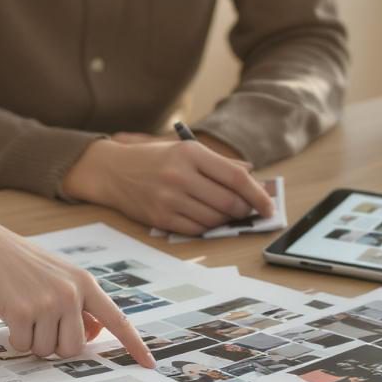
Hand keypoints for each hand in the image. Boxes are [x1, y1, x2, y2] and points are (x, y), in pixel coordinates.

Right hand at [0, 220, 154, 365]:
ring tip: (24, 313)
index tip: (149, 364)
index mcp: (86, 284)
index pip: (117, 320)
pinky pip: (23, 346)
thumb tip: (93, 334)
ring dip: (32, 340)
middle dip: (56, 344)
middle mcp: (71, 293)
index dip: (134, 344)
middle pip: (74, 348)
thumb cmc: (25, 267)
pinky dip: (14, 339)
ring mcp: (47, 303)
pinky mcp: (22, 312)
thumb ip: (81, 304)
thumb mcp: (61, 277)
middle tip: (41, 323)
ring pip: (46, 350)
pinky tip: (10, 315)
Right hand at [62, 139, 273, 235]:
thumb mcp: (185, 151)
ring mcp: (169, 199)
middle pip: (229, 203)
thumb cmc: (154, 159)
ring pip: (214, 219)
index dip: (258, 195)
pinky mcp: (160, 218)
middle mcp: (180, 175)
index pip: (236, 178)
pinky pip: (196, 230)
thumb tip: (252, 180)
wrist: (112, 170)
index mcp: (191, 154)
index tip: (269, 207)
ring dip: (226, 221)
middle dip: (244, 211)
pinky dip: (207, 227)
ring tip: (225, 213)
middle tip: (248, 211)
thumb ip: (218, 164)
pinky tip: (205, 218)